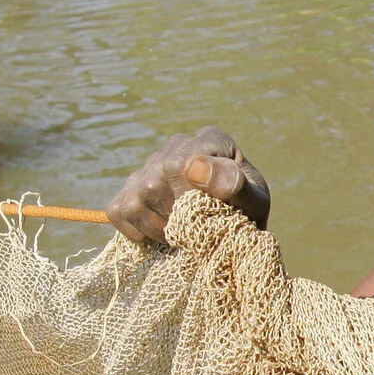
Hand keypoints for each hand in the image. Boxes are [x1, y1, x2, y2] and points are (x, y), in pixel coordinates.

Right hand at [106, 127, 269, 245]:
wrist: (233, 231)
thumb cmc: (247, 213)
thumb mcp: (254, 201)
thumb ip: (234, 183)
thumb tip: (195, 168)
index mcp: (209, 139)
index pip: (178, 164)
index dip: (189, 197)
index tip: (210, 213)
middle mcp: (175, 146)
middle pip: (153, 184)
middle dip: (176, 218)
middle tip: (199, 231)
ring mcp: (148, 167)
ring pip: (134, 201)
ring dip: (159, 229)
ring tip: (184, 234)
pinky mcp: (130, 191)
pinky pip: (118, 211)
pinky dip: (137, 231)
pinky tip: (161, 234)